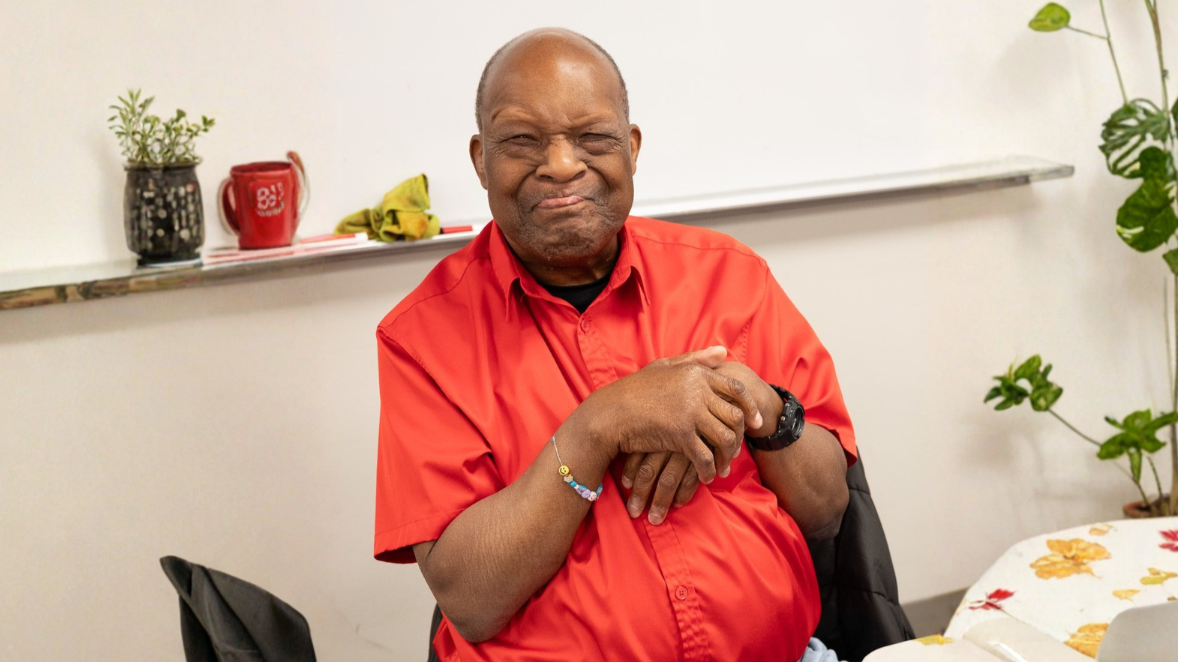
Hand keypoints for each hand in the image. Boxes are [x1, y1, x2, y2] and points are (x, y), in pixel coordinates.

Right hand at [617, 352, 767, 525]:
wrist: (610, 413)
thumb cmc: (635, 390)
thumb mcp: (665, 367)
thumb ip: (696, 359)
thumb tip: (723, 351)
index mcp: (696, 373)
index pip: (737, 389)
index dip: (751, 408)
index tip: (757, 423)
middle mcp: (697, 390)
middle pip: (735, 416)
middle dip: (741, 437)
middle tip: (737, 452)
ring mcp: (690, 411)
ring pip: (725, 437)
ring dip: (726, 457)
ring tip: (721, 467)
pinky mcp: (680, 433)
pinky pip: (705, 456)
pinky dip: (708, 470)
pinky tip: (705, 477)